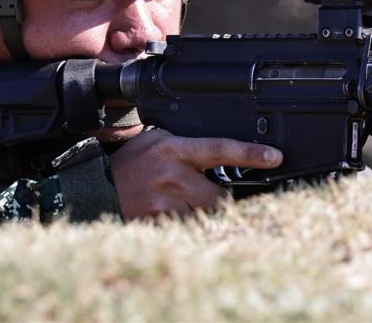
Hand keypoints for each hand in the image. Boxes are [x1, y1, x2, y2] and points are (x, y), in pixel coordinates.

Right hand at [109, 128, 282, 219]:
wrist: (96, 187)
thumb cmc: (132, 162)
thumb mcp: (158, 140)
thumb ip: (188, 144)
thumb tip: (226, 154)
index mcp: (174, 148)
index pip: (220, 148)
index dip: (250, 153)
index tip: (275, 157)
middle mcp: (170, 173)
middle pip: (219, 196)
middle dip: (217, 200)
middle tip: (201, 195)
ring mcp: (163, 201)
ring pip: (204, 216)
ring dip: (200, 215)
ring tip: (180, 205)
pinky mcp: (156, 223)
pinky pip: (186, 231)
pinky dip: (184, 227)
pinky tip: (169, 216)